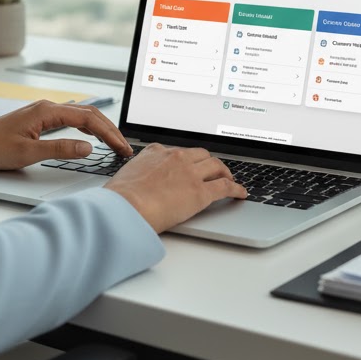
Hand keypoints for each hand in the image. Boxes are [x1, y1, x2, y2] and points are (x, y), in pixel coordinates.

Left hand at [0, 100, 131, 170]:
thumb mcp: (28, 153)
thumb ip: (60, 149)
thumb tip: (88, 148)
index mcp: (47, 111)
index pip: (88, 119)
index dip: (108, 133)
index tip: (121, 147)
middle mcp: (47, 107)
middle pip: (88, 114)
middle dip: (109, 130)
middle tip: (124, 148)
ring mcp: (43, 112)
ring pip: (80, 115)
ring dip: (99, 127)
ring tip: (114, 142)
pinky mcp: (39, 119)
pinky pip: (70, 119)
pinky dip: (86, 127)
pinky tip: (91, 135)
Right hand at [105, 143, 246, 233]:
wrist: (124, 207)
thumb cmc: (120, 198)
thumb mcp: (127, 176)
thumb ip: (139, 174)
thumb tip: (137, 184)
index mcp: (157, 152)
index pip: (179, 151)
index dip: (189, 159)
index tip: (191, 164)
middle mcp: (176, 157)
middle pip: (201, 155)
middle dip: (210, 162)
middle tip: (214, 171)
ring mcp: (190, 173)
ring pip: (216, 166)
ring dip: (225, 172)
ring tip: (229, 180)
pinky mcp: (200, 192)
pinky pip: (224, 186)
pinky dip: (235, 189)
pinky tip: (240, 193)